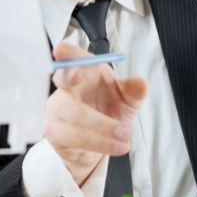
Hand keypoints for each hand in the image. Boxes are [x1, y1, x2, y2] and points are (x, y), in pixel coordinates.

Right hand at [46, 42, 148, 184]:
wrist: (101, 142)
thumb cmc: (109, 111)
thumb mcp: (127, 99)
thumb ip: (134, 90)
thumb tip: (140, 81)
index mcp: (84, 73)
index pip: (72, 58)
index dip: (67, 53)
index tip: (62, 50)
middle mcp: (66, 89)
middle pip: (62, 79)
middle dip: (68, 76)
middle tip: (77, 75)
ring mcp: (57, 110)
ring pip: (75, 114)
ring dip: (103, 125)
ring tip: (126, 134)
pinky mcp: (55, 133)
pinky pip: (75, 137)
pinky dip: (100, 143)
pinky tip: (117, 146)